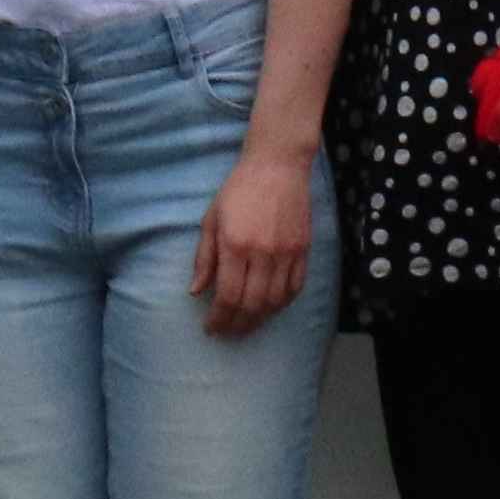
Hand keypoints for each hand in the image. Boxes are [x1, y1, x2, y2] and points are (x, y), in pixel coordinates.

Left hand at [193, 136, 316, 334]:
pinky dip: (282, 304)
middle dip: (237, 325)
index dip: (218, 318)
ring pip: (275, 302)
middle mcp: (262, 253)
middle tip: (227, 333)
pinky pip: (295, 288)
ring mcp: (286, 253)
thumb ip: (204, 257)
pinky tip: (270, 309)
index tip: (211, 328)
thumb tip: (195, 291)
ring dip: (259, 320)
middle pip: (251, 305)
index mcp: (235, 245)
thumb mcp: (212, 219)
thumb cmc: (238, 189)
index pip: (227, 295)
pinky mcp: (303, 250)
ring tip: (246, 326)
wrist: (277, 165)